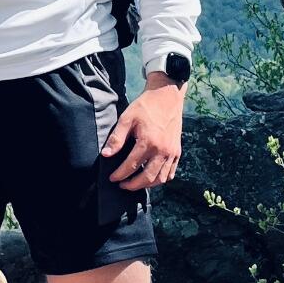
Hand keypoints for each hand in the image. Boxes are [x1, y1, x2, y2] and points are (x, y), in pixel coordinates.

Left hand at [102, 77, 185, 191]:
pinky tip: (151, 178)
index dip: (120, 175)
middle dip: (133, 185)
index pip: (131, 166)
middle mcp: (162, 150)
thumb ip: (117, 138)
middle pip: (147, 177)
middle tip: (122, 185)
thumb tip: (106, 155)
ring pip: (161, 179)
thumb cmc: (145, 106)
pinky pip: (171, 173)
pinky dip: (161, 179)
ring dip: (147, 185)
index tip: (112, 178)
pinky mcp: (177, 151)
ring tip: (135, 183)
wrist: (167, 96)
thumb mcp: (127, 118)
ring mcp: (172, 152)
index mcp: (148, 142)